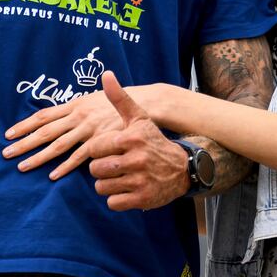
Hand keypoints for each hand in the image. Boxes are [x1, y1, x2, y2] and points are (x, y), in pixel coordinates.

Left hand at [3, 89, 127, 180]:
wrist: (149, 107)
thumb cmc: (119, 107)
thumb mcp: (98, 99)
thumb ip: (79, 108)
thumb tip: (61, 113)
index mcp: (76, 105)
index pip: (44, 116)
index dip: (25, 125)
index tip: (8, 134)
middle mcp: (79, 116)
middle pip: (46, 131)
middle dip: (24, 142)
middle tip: (6, 153)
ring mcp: (89, 130)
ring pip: (59, 146)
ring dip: (39, 157)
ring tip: (22, 167)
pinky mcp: (101, 144)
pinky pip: (80, 158)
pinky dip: (65, 166)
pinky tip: (53, 176)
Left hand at [85, 72, 189, 210]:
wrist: (182, 168)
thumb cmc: (153, 140)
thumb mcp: (139, 118)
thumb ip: (120, 98)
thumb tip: (106, 74)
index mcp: (131, 138)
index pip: (94, 148)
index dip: (98, 150)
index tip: (109, 149)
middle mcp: (136, 159)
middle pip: (96, 169)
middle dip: (101, 169)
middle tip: (114, 165)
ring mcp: (140, 181)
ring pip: (102, 187)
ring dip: (107, 184)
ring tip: (120, 177)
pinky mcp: (143, 199)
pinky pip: (113, 203)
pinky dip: (116, 199)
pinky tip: (126, 190)